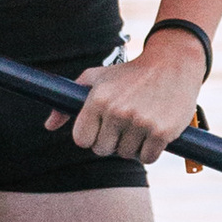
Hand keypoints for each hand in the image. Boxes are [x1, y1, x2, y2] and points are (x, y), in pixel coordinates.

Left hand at [48, 28, 206, 162]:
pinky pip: (148, 158)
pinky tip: (155, 131)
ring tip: (142, 123)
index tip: (102, 127)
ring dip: (133, 145)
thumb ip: (68, 102)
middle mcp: (117, 111)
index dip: (92, 136)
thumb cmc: (129, 73)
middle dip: (113, 141)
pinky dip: (151, 151)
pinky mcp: (162, 132)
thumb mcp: (95, 78)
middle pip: (103, 150)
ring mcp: (140, 122)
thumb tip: (48, 126)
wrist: (173, 63)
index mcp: (98, 99)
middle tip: (125, 124)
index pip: (82, 140)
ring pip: (127, 155)